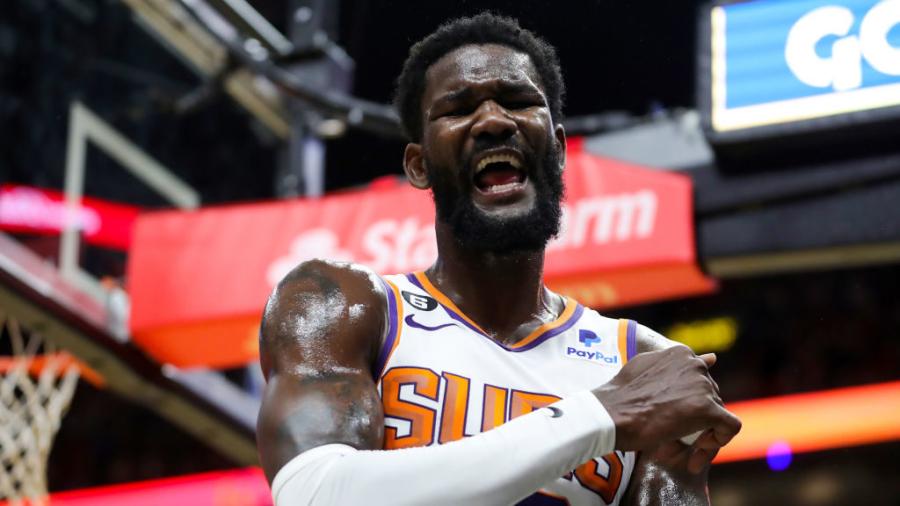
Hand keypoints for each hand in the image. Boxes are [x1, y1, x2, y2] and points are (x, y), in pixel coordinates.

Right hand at [593, 346, 740, 458]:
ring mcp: (703, 386)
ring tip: (679, 450)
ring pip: (718, 415)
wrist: (611, 413)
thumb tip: (712, 358)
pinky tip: (698, 451)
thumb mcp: (646, 367)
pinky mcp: (707, 409)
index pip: (699, 382)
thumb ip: (676, 364)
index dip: (690, 402)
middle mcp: (696, 366)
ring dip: (701, 435)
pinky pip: (730, 427)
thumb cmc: (620, 395)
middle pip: (710, 398)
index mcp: (682, 354)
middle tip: (675, 438)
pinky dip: (718, 441)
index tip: (675, 418)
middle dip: (696, 420)